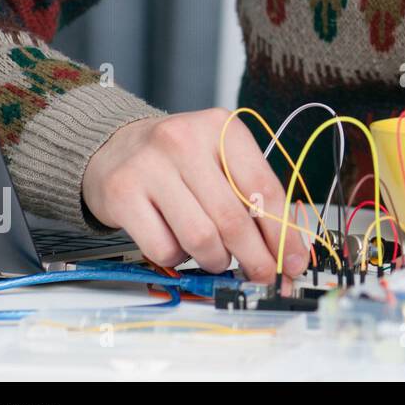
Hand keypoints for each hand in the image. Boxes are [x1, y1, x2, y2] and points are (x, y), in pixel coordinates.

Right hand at [82, 109, 310, 285]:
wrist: (112, 147)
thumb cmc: (178, 160)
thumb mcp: (220, 159)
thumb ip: (252, 194)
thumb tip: (286, 248)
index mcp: (222, 128)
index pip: (264, 189)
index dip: (282, 233)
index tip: (292, 261)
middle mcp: (185, 141)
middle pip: (233, 218)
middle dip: (255, 258)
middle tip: (264, 276)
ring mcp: (150, 167)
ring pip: (200, 238)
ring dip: (216, 260)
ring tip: (217, 258)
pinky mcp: (122, 194)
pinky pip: (163, 248)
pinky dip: (179, 259)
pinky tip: (179, 245)